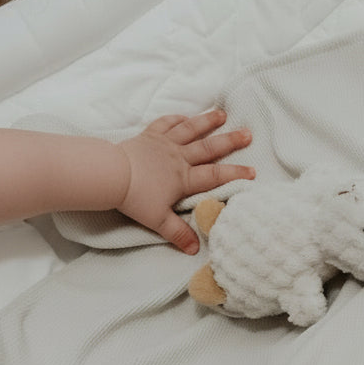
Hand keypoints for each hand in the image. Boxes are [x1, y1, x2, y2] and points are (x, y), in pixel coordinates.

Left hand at [117, 109, 254, 253]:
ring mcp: (164, 144)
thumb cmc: (135, 198)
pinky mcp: (149, 136)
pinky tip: (185, 117)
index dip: (235, 174)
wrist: (111, 175)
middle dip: (230, 141)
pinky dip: (177, 119)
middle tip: (248, 133)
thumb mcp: (159, 221)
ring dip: (207, 122)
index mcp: (184, 178)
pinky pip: (166, 124)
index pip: (214, 177)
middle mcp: (178, 158)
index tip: (252, 172)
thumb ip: (179, 233)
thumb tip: (195, 250)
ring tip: (222, 115)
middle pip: (208, 148)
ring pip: (190, 130)